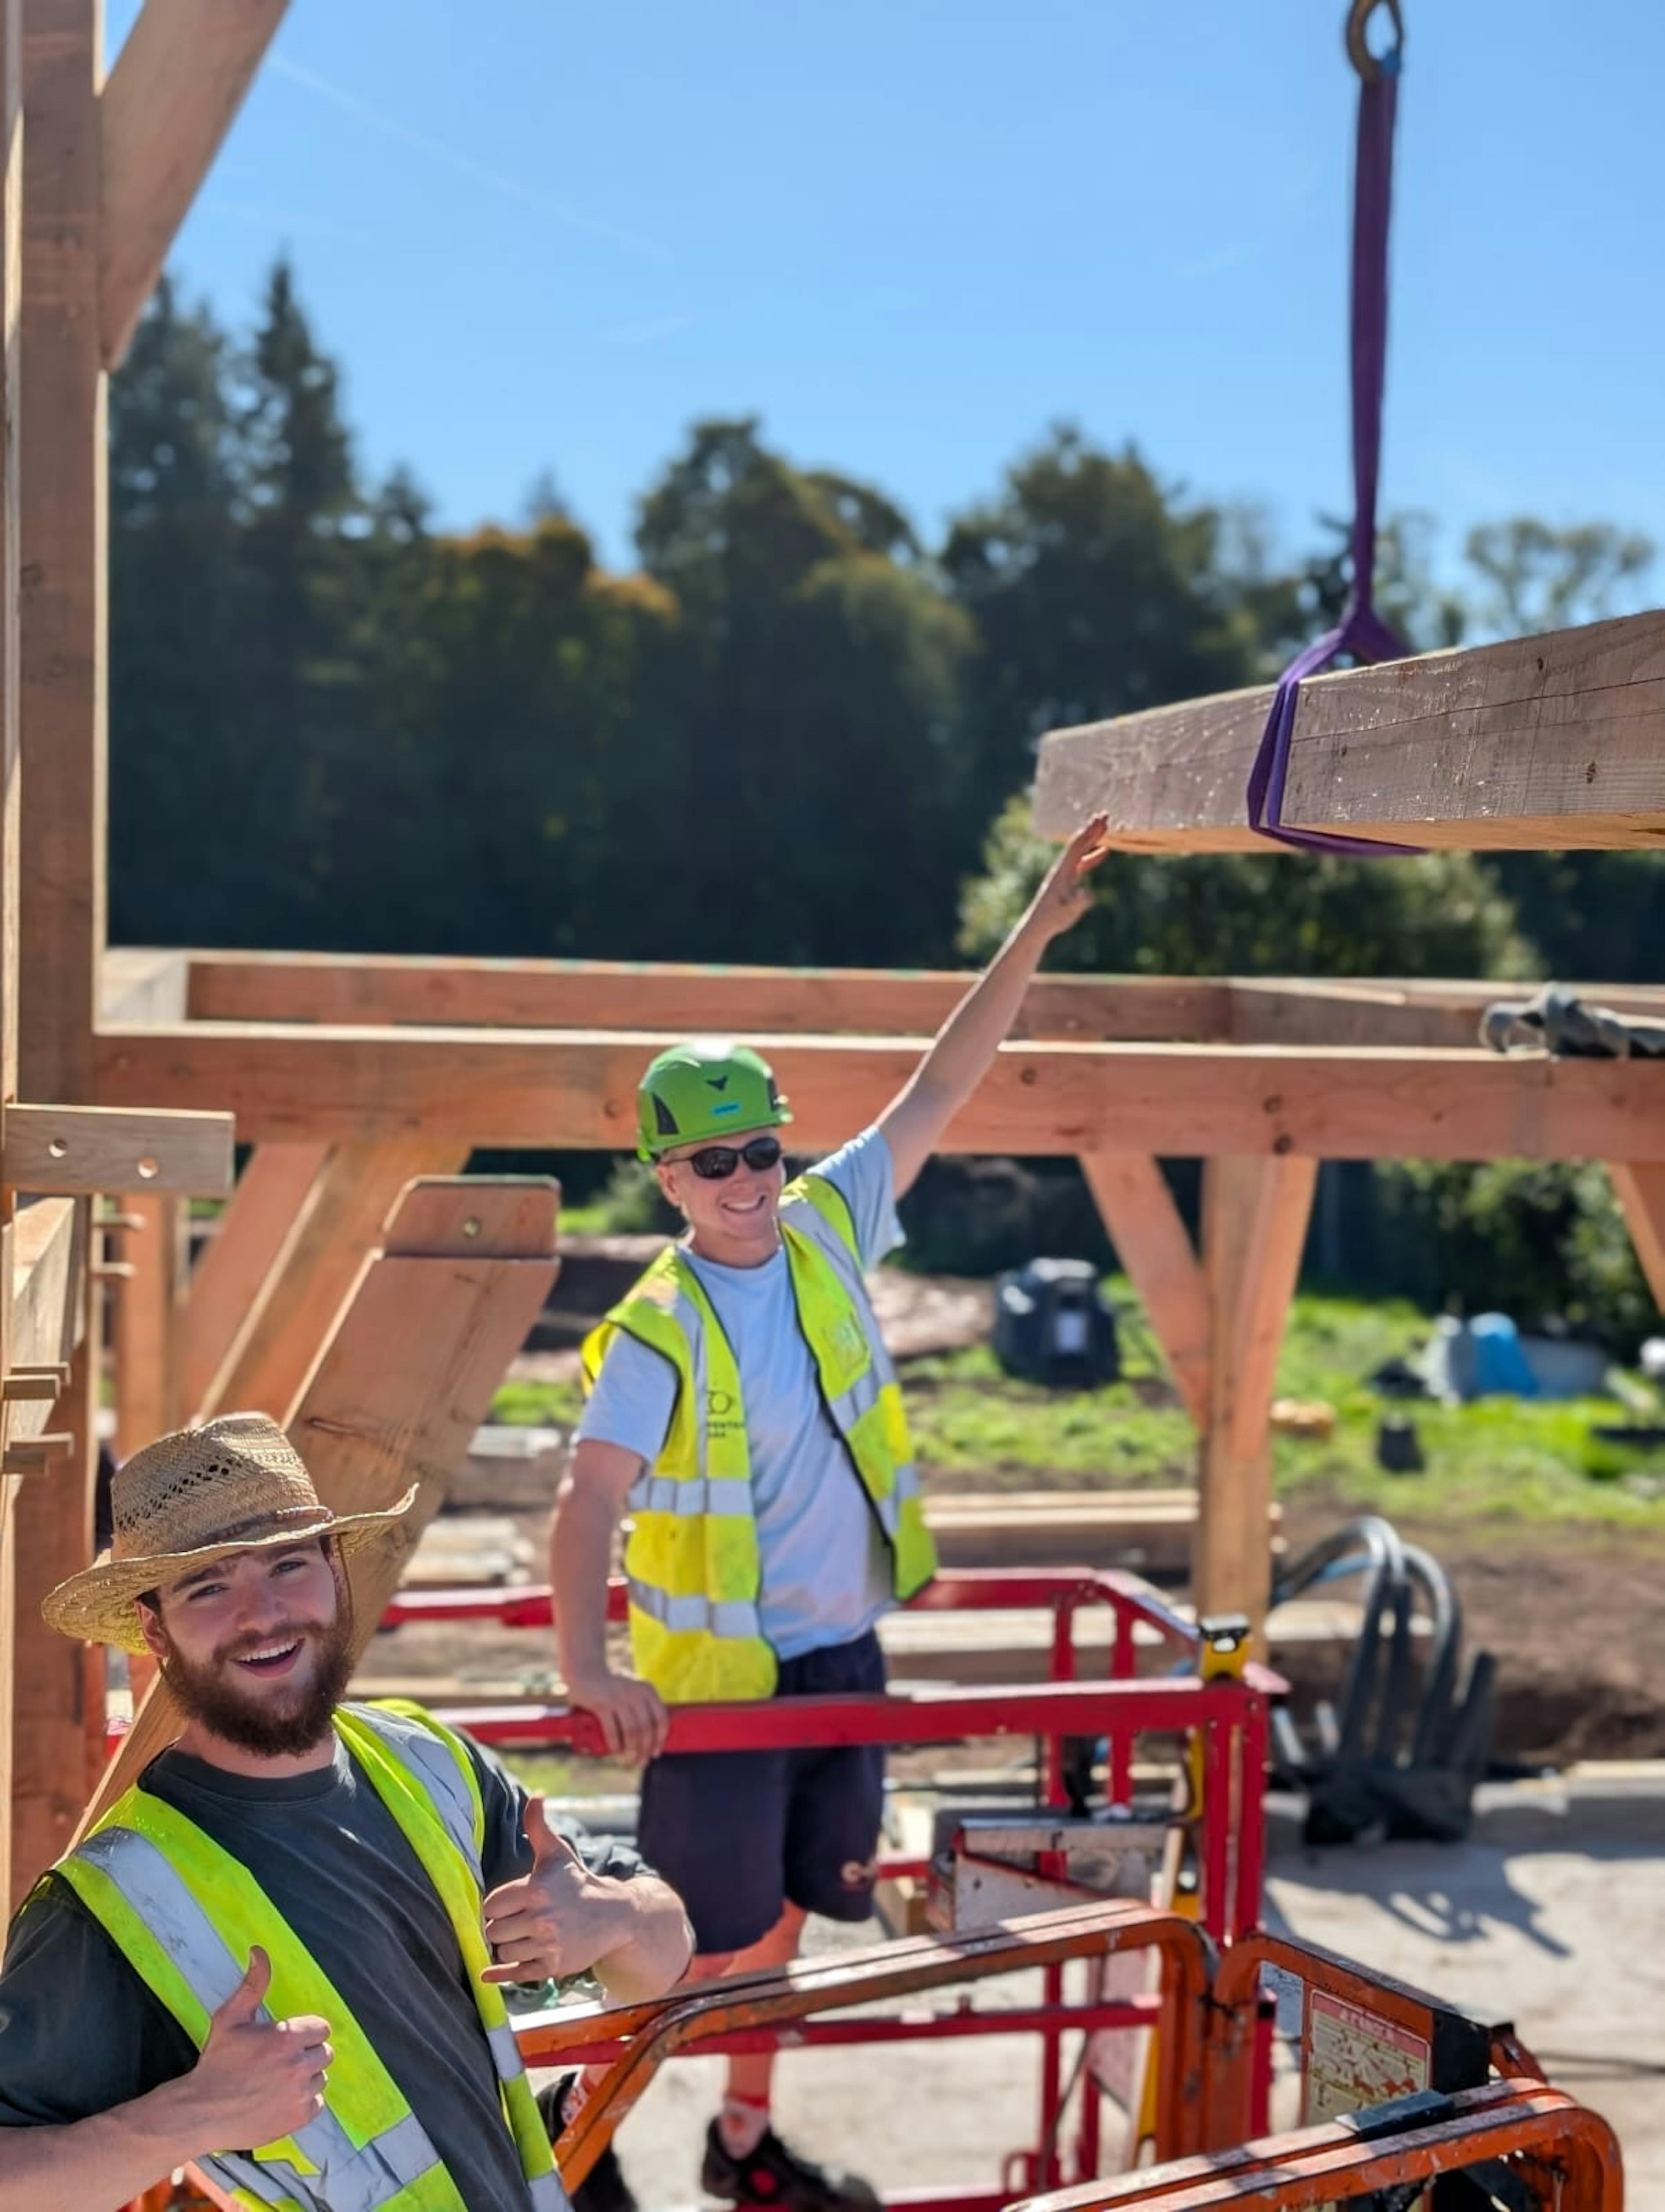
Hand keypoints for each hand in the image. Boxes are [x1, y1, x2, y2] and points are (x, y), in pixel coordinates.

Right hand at [181, 1948, 331, 2152]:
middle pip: (324, 2053)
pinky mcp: (298, 2119)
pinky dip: (303, 2101)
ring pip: (320, 2078)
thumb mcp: (230, 2018)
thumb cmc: (216, 2063)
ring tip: (277, 2080)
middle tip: (280, 2061)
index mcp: (287, 2038)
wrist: (200, 2112)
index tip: (285, 2040)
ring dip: (305, 2077)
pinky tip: (280, 2099)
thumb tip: (259, 1951)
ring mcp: (300, 2095)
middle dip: (306, 2053)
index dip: (304, 2033)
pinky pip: (317, 2103)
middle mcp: (299, 2066)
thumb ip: (253, 1984)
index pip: (321, 2028)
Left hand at [480, 1797, 632, 1986]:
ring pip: (503, 1951)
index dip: (496, 1905)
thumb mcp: (557, 1853)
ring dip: (507, 1945)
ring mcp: (547, 1945)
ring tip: (521, 1935)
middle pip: (493, 1930)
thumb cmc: (577, 1881)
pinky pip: (516, 1974)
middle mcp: (541, 1919)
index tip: (508, 1903)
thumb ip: (538, 1825)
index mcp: (536, 1890)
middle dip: (499, 1926)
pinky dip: (500, 1974)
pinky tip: (488, 1973)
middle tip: (513, 1921)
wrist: (613, 1915)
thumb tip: (536, 1794)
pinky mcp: (552, 1967)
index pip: (492, 1904)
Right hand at [566, 1666, 669, 1763]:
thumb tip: (653, 1740)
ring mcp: (618, 1697)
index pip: (661, 1718)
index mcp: (647, 1690)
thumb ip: (643, 1709)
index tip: (655, 1753)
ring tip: (628, 1761)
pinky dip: (615, 1744)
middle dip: (644, 1750)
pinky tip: (615, 1751)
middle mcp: (635, 1692)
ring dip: (631, 1751)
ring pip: (632, 1731)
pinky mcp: (602, 1704)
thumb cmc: (611, 1690)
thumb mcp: (632, 1693)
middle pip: (646, 1728)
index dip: (659, 1739)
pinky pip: (613, 1730)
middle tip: (640, 1763)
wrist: (585, 1674)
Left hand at [1028, 812, 1110, 941]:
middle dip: (1092, 829)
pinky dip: (1093, 855)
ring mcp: (1065, 874)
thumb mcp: (1067, 912)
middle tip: (1105, 815)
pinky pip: (1083, 863)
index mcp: (1063, 871)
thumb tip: (1088, 894)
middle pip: (1079, 844)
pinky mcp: (1067, 881)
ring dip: (1093, 839)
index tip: (1100, 820)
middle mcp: (1063, 869)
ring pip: (1081, 851)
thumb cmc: (1052, 919)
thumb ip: (1078, 902)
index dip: (1089, 833)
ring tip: (1105, 827)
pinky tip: (1104, 852)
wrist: (1037, 926)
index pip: (1077, 847)